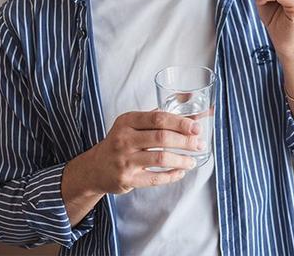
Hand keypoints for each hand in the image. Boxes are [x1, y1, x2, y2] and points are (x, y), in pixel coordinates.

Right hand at [66, 110, 203, 194]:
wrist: (94, 168)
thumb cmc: (120, 143)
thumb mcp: (132, 125)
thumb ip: (157, 118)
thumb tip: (190, 115)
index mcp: (127, 121)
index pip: (158, 118)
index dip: (180, 123)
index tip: (196, 127)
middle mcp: (124, 139)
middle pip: (162, 137)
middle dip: (186, 141)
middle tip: (199, 144)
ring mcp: (124, 160)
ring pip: (160, 158)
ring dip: (182, 160)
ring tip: (192, 160)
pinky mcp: (127, 179)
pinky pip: (155, 178)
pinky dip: (172, 175)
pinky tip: (180, 172)